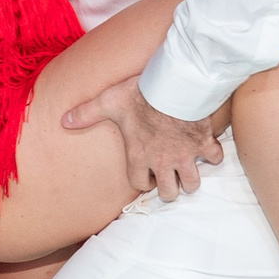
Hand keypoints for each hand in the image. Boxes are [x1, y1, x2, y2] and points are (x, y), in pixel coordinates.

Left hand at [61, 78, 222, 199]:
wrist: (176, 85)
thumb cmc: (141, 95)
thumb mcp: (109, 102)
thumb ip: (86, 114)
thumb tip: (63, 121)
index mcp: (140, 156)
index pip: (140, 184)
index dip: (143, 181)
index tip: (145, 174)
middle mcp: (163, 162)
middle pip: (169, 192)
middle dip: (168, 188)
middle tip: (168, 178)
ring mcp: (186, 155)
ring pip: (192, 184)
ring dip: (190, 179)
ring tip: (186, 170)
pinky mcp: (205, 144)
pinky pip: (215, 159)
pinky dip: (214, 155)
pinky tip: (208, 148)